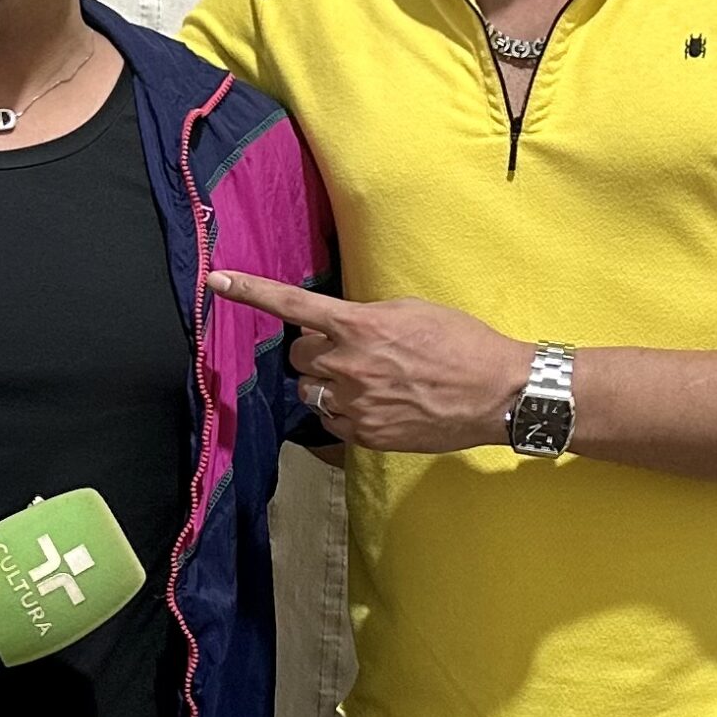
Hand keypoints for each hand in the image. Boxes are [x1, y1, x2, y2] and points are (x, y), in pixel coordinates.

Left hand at [209, 274, 525, 453]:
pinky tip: (377, 405)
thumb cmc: (461, 343)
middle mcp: (348, 365)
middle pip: (298, 355)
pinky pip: (330, 420)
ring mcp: (354, 403)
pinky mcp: (365, 435)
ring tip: (367, 381)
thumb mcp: (410, 312)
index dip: (250, 291)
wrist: (498, 392)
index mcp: (358, 325)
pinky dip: (344, 412)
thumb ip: (365, 317)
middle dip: (316, 351)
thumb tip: (339, 326)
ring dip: (326, 383)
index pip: (291, 305)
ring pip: (309, 390)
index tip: (218, 281)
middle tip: (353, 351)